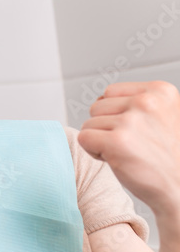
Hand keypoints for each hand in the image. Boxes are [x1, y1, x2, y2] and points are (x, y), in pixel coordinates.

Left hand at [78, 81, 179, 218]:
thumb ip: (137, 103)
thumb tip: (100, 98)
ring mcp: (132, 121)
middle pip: (97, 106)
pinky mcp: (117, 142)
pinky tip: (117, 160)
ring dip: (101, 140)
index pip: (111, 91)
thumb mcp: (163, 117)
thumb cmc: (168, 157)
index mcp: (161, 91)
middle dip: (107, 127)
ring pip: (89, 123)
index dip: (116, 114)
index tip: (137, 132)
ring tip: (127, 153)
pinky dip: (93, 152)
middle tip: (132, 145)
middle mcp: (147, 102)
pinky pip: (84, 138)